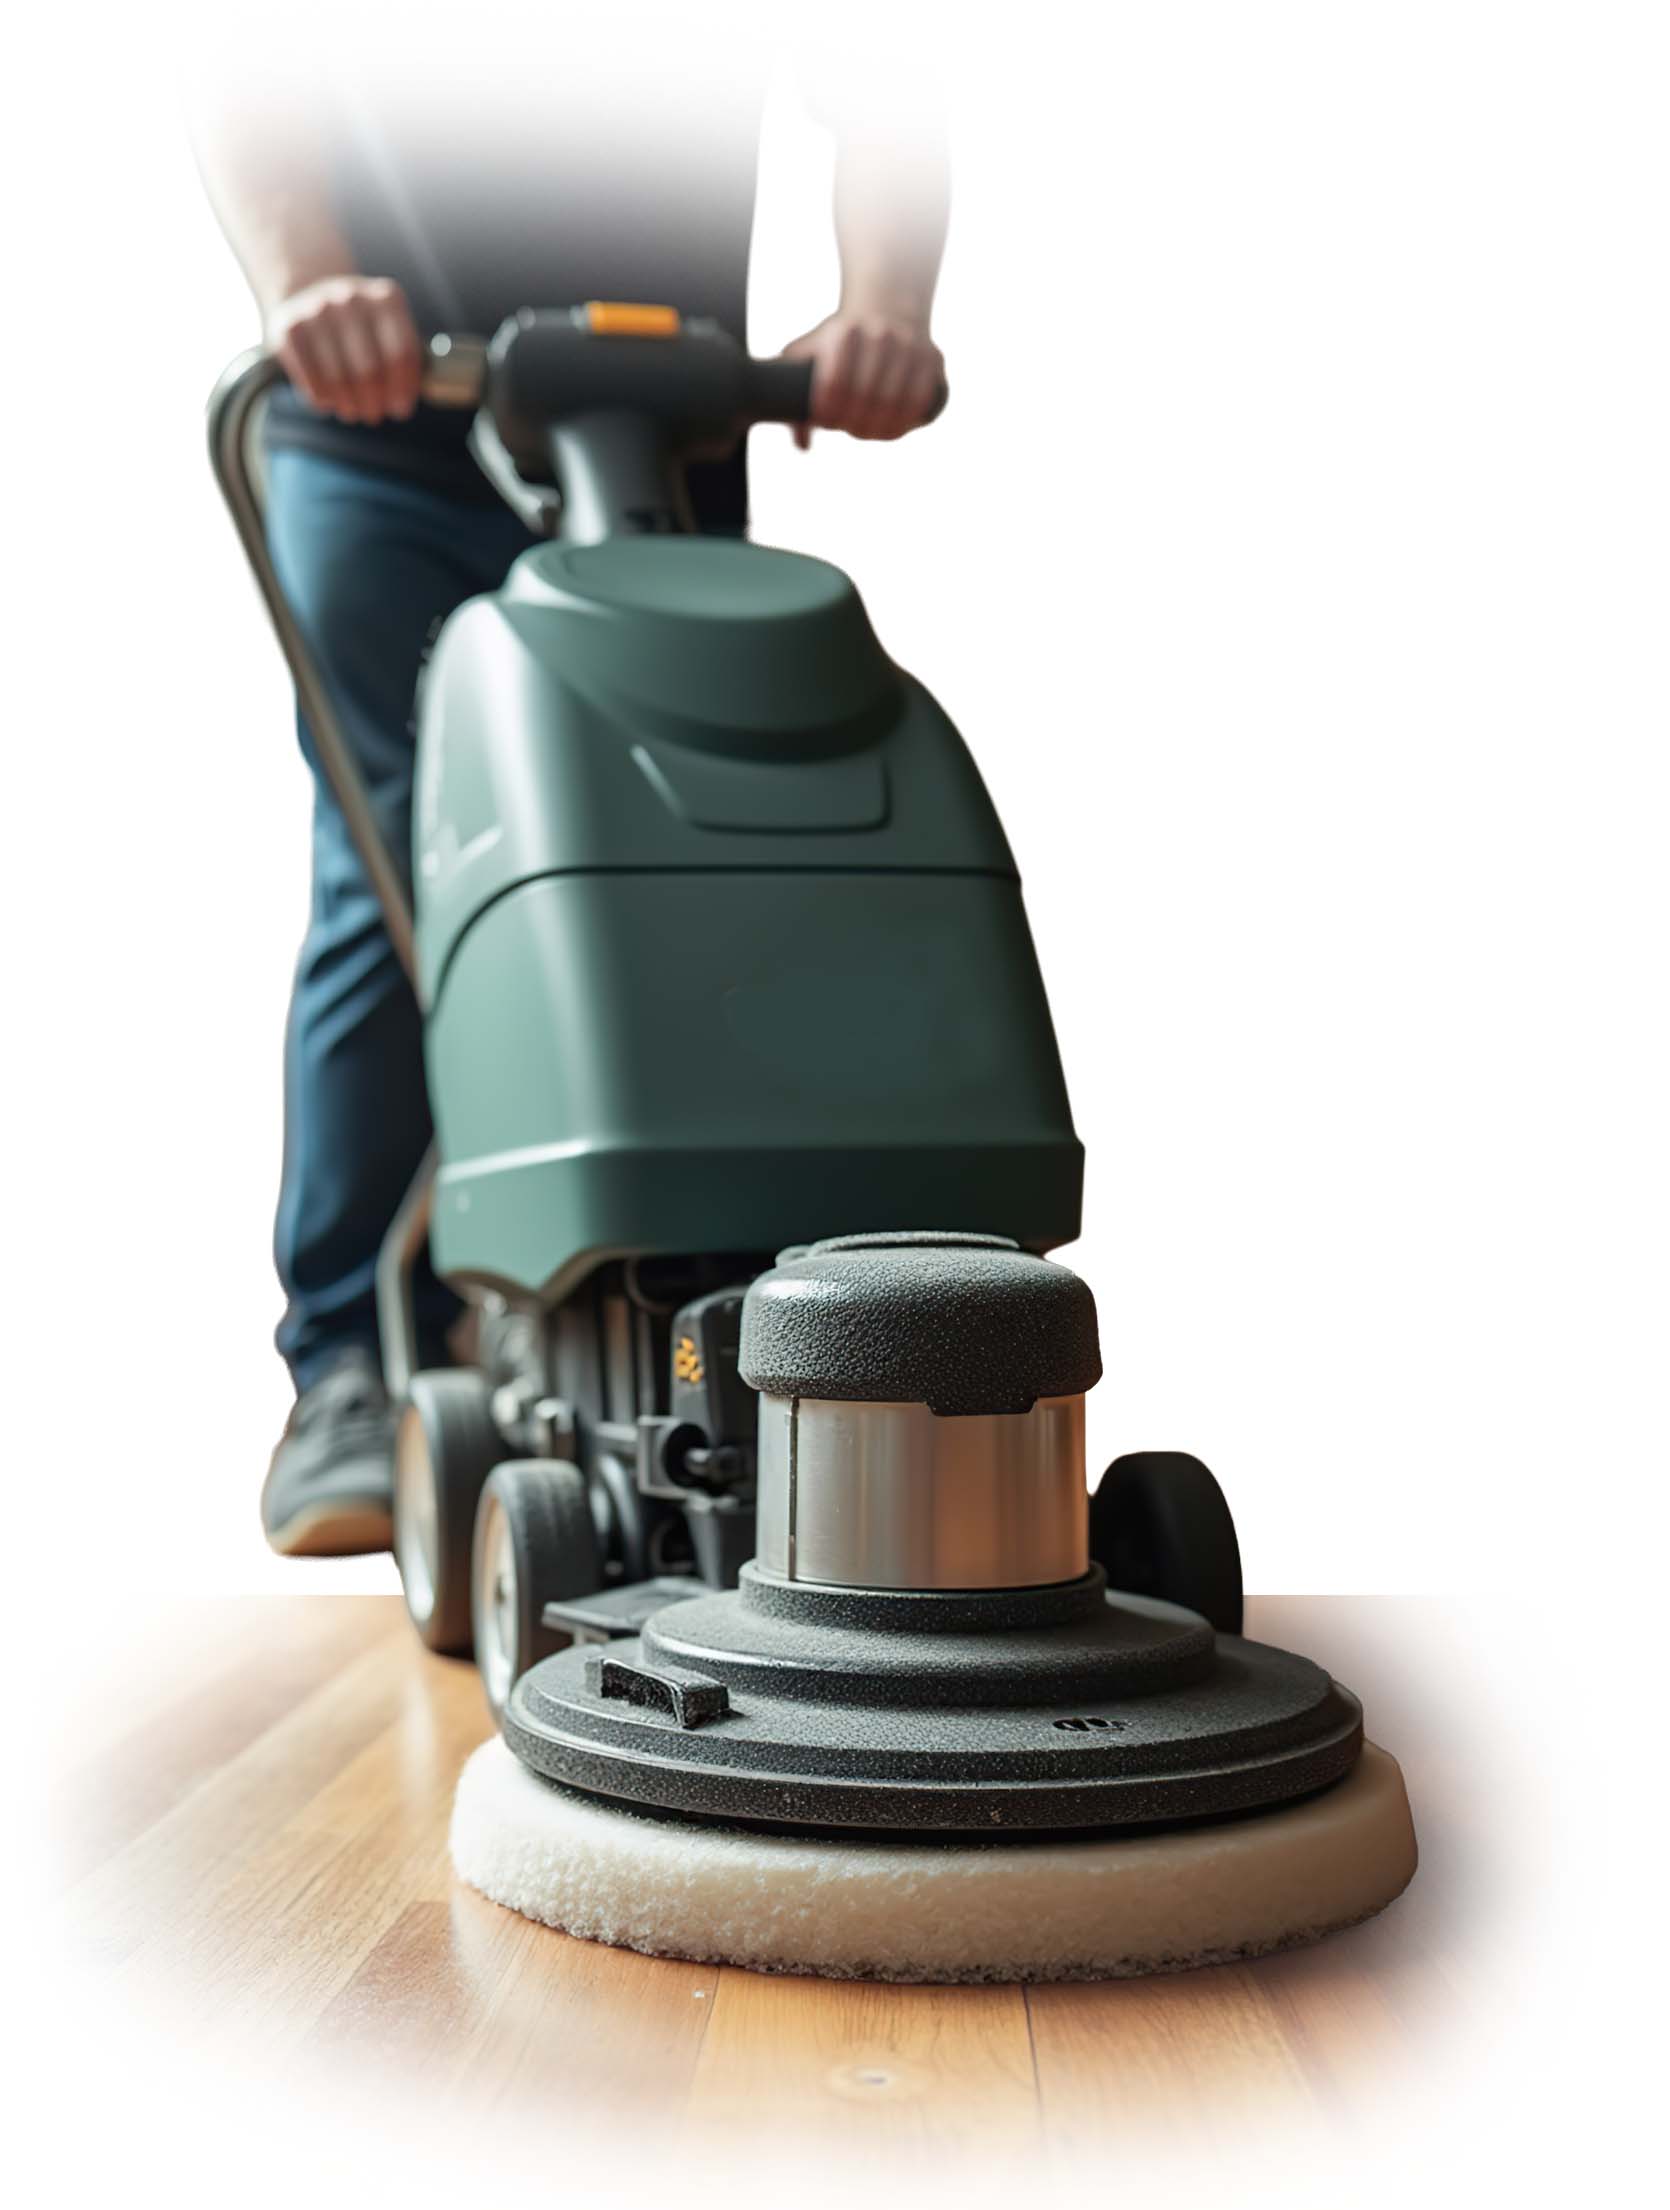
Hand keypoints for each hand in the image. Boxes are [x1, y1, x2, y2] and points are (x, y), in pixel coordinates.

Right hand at [266, 275, 421, 424]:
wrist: (308, 293)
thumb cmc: (361, 328)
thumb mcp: (388, 331)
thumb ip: (403, 362)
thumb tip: (401, 404)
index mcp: (386, 298)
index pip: (402, 355)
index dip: (403, 391)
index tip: (400, 410)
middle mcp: (351, 297)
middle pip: (370, 371)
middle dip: (375, 403)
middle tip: (374, 415)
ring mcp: (317, 309)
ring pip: (339, 379)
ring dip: (349, 406)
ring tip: (353, 412)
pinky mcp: (290, 328)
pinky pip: (311, 379)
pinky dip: (323, 399)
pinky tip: (329, 402)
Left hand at [781, 308, 943, 447]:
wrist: (886, 312)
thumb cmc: (840, 344)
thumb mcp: (808, 356)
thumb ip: (792, 396)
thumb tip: (803, 445)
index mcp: (845, 331)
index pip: (834, 384)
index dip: (828, 412)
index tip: (825, 420)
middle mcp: (879, 334)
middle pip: (864, 398)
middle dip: (853, 422)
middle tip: (847, 427)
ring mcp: (909, 346)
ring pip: (892, 404)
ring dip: (877, 428)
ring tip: (865, 430)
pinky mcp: (932, 359)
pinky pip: (918, 402)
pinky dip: (904, 423)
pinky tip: (890, 430)